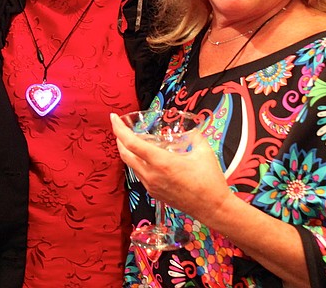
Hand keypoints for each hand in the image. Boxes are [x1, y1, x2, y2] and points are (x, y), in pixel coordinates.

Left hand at [111, 112, 232, 225]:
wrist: (212, 208)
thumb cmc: (210, 180)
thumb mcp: (204, 151)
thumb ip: (194, 136)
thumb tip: (191, 129)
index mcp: (161, 162)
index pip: (132, 143)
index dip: (119, 129)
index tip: (113, 117)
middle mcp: (151, 175)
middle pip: (125, 154)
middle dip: (119, 138)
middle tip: (120, 127)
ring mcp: (151, 186)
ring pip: (131, 165)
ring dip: (128, 151)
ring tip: (132, 140)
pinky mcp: (154, 193)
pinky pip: (140, 175)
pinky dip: (138, 163)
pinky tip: (146, 158)